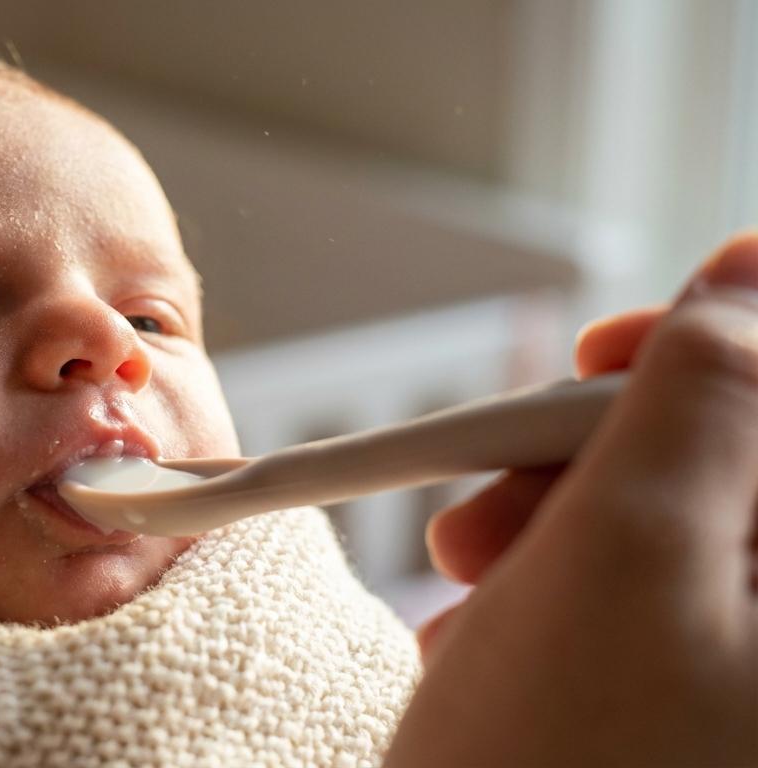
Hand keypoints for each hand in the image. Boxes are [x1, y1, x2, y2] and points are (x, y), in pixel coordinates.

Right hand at [387, 234, 757, 766]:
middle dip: (612, 454)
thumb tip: (753, 276)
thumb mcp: (622, 561)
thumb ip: (707, 397)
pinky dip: (566, 593)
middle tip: (502, 487)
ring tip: (469, 576)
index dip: (730, 346)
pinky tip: (497, 630)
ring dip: (566, 524)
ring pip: (690, 533)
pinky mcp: (701, 709)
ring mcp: (745, 686)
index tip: (608, 353)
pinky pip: (655, 603)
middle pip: (748, 471)